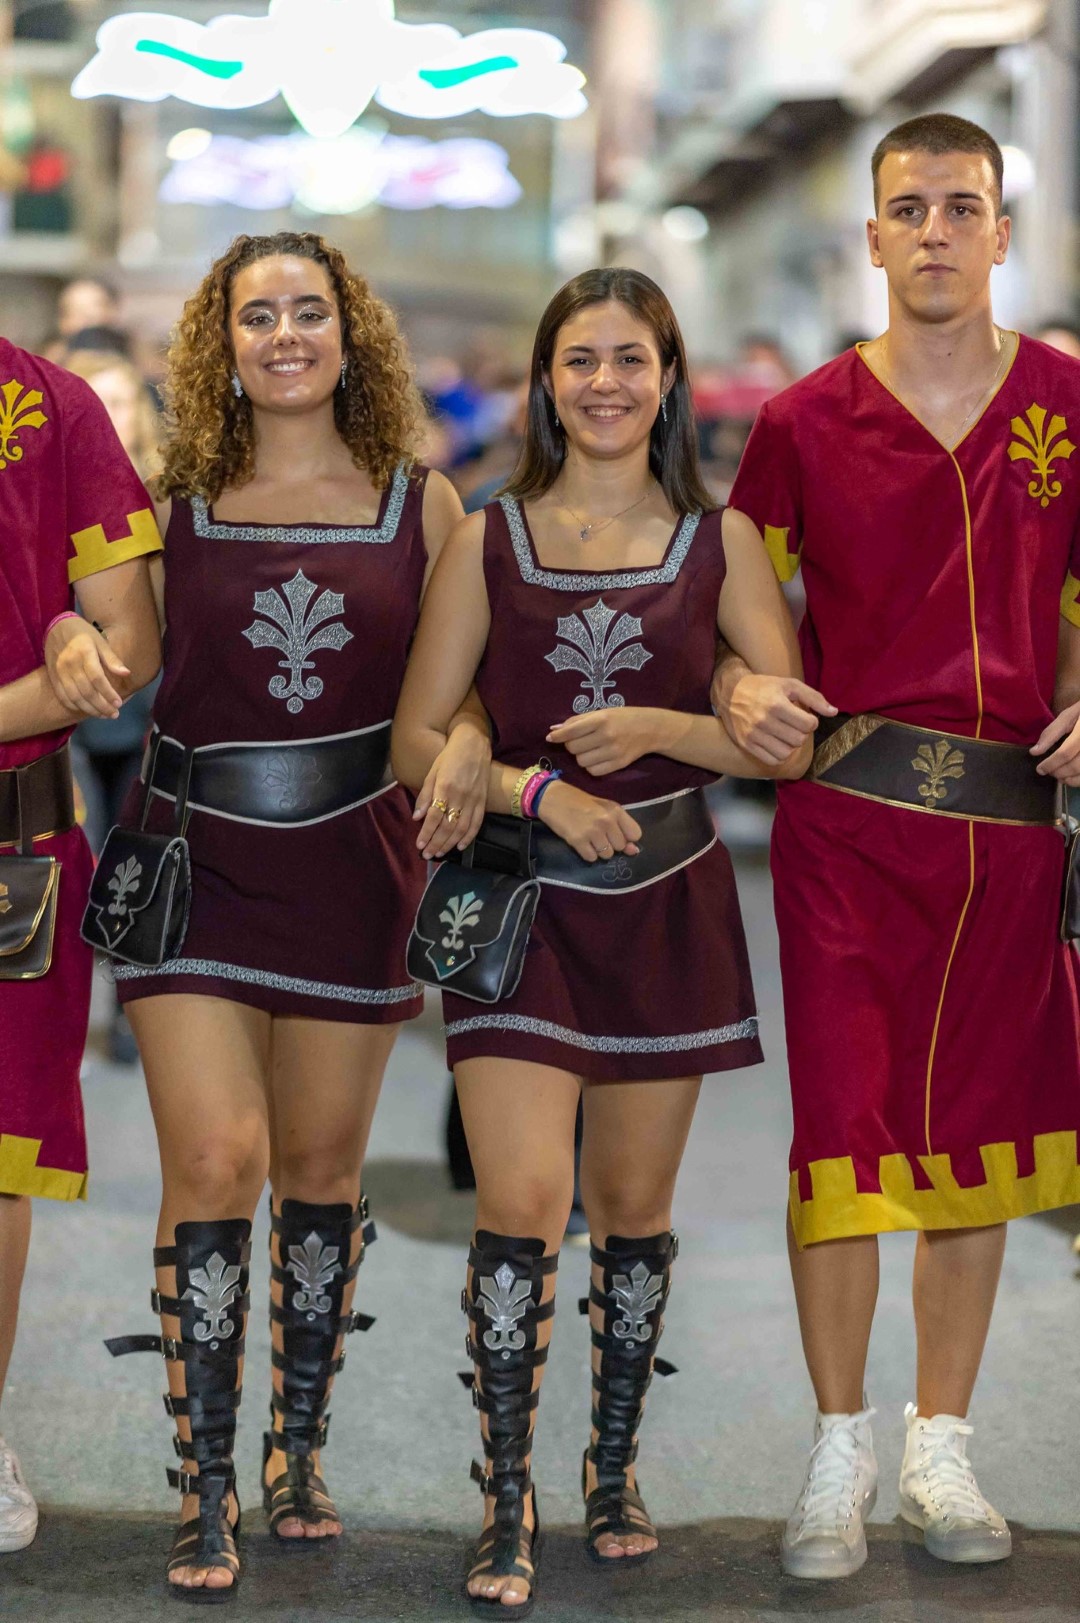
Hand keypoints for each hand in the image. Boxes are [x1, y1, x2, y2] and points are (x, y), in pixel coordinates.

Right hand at [44, 615, 128, 718]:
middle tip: (114, 714)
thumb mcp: (100, 641)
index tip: (118, 703)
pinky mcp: (52, 677)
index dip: (108, 693)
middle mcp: (70, 664)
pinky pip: (63, 696)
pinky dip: (74, 706)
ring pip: (75, 697)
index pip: (97, 678)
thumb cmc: (83, 634)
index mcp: (84, 653)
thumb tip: (127, 673)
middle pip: (86, 691)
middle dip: (102, 706)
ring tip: (104, 715)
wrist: (56, 626)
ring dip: (90, 709)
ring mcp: (59, 672)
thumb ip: (112, 659)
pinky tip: (86, 710)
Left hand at [414, 725, 491, 857]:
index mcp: (445, 788)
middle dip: (436, 843)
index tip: (419, 845)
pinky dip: (469, 837)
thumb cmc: (449, 757)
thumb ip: (425, 795)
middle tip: (427, 855)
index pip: (434, 816)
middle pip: (447, 826)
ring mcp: (473, 800)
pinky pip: (477, 823)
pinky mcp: (483, 801)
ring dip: (450, 843)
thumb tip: (417, 817)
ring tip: (440, 853)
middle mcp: (460, 796)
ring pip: (461, 828)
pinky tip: (460, 846)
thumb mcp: (432, 772)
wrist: (474, 745)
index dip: (426, 833)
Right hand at [536, 779, 641, 861]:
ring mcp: (592, 832)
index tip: (617, 834)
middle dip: (611, 844)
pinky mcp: (578, 841)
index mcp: (615, 810)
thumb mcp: (603, 807)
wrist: (552, 798)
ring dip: (599, 850)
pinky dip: (587, 853)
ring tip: (589, 839)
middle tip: (598, 835)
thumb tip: (633, 850)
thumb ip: (620, 826)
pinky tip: (581, 843)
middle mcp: (606, 821)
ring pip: (607, 854)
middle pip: (620, 846)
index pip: (635, 834)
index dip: (627, 837)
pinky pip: (591, 858)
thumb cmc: (578, 800)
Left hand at [546, 707, 668, 776]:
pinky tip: (597, 758)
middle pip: (574, 748)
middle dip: (572, 745)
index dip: (558, 736)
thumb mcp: (601, 713)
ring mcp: (613, 752)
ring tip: (590, 749)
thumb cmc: (622, 717)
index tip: (550, 738)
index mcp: (601, 719)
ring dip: (581, 756)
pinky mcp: (618, 764)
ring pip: (581, 761)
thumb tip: (554, 731)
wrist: (650, 728)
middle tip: (580, 740)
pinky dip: (591, 766)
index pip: (572, 730)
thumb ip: (577, 721)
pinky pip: (593, 771)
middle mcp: (607, 735)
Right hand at [719, 674, 834, 765]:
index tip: (804, 717)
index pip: (808, 725)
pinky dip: (779, 755)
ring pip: (786, 753)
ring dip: (791, 746)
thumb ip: (813, 697)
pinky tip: (777, 743)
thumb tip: (833, 712)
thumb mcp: (789, 684)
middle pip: (798, 740)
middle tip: (794, 726)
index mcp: (776, 704)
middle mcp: (764, 721)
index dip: (811, 722)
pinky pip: (772, 760)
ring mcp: (754, 735)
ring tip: (786, 735)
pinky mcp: (747, 745)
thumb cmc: (764, 687)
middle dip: (801, 734)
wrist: (730, 692)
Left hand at [1033, 701, 1079, 785]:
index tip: (1040, 769)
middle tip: (1048, 772)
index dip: (1050, 764)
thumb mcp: (1069, 715)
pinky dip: (1079, 780)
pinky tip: (1071, 777)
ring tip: (1058, 776)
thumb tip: (1035, 752)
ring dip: (1069, 780)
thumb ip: (1052, 733)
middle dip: (1059, 772)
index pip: (1065, 753)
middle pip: (1076, 766)